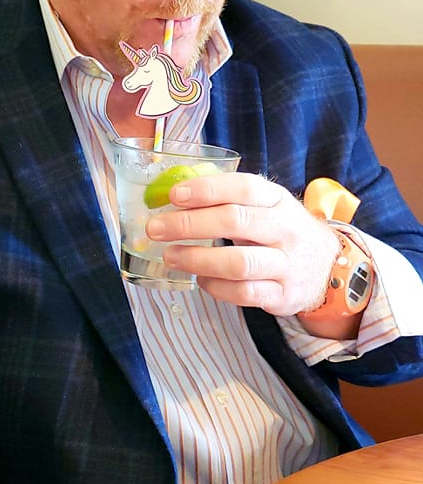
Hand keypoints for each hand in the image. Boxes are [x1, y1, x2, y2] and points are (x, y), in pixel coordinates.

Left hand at [146, 171, 340, 316]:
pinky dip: (216, 287)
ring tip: (170, 256)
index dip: (207, 189)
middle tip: (156, 228)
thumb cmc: (282, 232)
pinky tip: (200, 280)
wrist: (329, 268)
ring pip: (239, 262)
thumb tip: (174, 196)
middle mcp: (286, 229)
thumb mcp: (267, 207)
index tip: (174, 195)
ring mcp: (287, 264)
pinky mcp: (283, 295)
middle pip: (235, 221)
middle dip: (190, 224)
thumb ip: (229, 200)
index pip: (244, 188)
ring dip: (198, 259)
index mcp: (278, 200)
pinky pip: (244, 293)